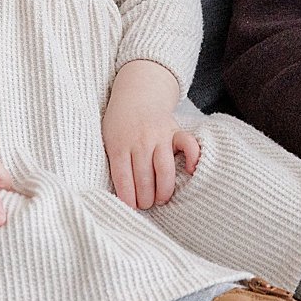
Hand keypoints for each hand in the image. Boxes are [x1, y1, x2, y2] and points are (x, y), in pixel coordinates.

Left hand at [101, 60, 200, 210]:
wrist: (137, 92)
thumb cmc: (120, 122)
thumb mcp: (107, 139)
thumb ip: (114, 162)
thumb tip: (122, 193)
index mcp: (119, 145)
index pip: (123, 179)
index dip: (128, 198)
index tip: (130, 208)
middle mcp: (140, 142)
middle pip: (144, 178)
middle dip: (145, 199)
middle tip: (146, 205)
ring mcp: (159, 136)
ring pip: (164, 169)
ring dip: (163, 190)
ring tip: (160, 199)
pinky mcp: (175, 131)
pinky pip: (188, 144)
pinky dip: (192, 158)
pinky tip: (189, 171)